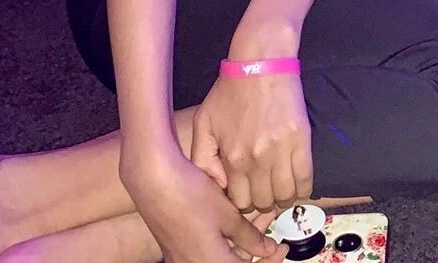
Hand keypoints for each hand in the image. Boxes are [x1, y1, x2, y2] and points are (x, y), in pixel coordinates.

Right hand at [122, 151, 286, 262]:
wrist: (154, 183)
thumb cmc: (192, 198)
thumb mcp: (228, 216)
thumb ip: (250, 237)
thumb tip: (268, 249)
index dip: (269, 261)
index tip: (283, 247)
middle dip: (257, 245)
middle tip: (272, 224)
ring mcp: (185, 258)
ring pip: (223, 254)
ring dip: (243, 238)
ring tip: (260, 213)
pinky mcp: (179, 245)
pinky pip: (210, 247)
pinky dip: (227, 235)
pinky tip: (239, 215)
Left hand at [191, 73, 312, 214]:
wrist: (261, 62)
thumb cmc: (230, 91)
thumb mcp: (203, 123)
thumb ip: (202, 160)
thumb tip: (216, 188)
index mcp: (231, 158)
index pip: (239, 203)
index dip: (243, 203)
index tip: (248, 195)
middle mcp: (256, 160)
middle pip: (263, 203)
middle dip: (263, 202)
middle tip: (264, 191)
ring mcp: (281, 151)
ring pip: (285, 196)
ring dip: (283, 198)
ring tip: (280, 188)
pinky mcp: (301, 139)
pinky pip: (305, 179)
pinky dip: (302, 190)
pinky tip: (297, 185)